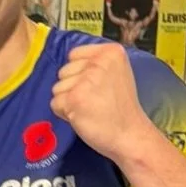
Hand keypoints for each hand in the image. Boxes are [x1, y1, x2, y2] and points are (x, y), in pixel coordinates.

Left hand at [49, 41, 151, 163]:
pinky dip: (64, 113)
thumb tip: (70, 66)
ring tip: (89, 108)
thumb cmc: (121, 108)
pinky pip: (55, 103)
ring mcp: (86, 80)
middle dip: (73, 87)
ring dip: (68, 101)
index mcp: (111, 52)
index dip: (79, 73)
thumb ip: (96, 64)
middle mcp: (98, 62)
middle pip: (64, 71)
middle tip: (94, 100)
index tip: (95, 86)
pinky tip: (83, 116)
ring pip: (57, 87)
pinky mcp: (75, 98)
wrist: (130, 134)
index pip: (74, 54)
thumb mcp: (117, 74)